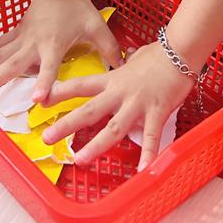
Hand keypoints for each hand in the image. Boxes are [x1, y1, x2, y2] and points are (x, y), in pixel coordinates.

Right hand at [0, 0, 121, 102]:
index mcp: (53, 45)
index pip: (49, 67)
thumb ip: (110, 48)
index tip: (37, 99)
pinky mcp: (17, 31)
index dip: (43, 82)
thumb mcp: (97, 26)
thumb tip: (123, 67)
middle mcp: (34, 43)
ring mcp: (22, 37)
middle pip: (13, 64)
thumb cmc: (78, 7)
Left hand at [38, 40, 193, 171]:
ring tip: (80, 159)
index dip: (60, 92)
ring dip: (96, 145)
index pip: (81, 85)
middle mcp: (120, 93)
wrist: (180, 50)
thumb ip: (126, 63)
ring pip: (113, 128)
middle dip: (67, 125)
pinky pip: (151, 137)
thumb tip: (125, 59)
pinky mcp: (156, 112)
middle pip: (89, 110)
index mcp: (113, 79)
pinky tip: (142, 172)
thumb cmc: (159, 53)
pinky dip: (147, 155)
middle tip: (47, 137)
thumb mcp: (136, 57)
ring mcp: (137, 104)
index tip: (42, 100)